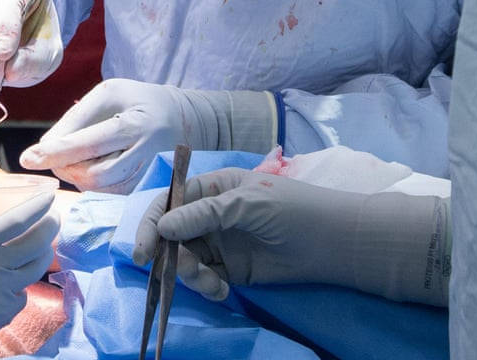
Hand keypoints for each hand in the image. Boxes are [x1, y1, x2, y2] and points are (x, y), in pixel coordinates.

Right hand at [0, 192, 58, 359]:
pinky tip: (15, 281)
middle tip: (53, 217)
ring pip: (35, 271)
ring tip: (42, 246)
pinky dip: (22, 285)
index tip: (48, 196)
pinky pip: (21, 296)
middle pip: (36, 244)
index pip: (16, 221)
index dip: (37, 206)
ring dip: (43, 255)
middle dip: (50, 226)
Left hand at [19, 79, 276, 193]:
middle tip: (47, 156)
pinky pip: (110, 193)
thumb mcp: (109, 93)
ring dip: (74, 176)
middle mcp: (146, 152)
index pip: (90, 143)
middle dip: (64, 167)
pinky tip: (88, 166)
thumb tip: (46, 146)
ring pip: (101, 188)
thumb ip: (78, 117)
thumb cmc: (137, 101)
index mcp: (135, 123)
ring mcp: (149, 176)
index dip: (56, 152)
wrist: (183, 120)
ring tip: (69, 157)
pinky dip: (90, 183)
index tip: (27, 157)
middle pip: (95, 174)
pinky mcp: (147, 190)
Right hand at [133, 167, 449, 305]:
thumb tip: (164, 228)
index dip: (154, 221)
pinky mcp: (232, 269)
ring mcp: (221, 242)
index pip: (172, 200)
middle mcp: (211, 213)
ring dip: (189, 271)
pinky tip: (220, 289)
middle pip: (173, 232)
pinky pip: (205, 277)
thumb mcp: (245, 204)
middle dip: (167, 251)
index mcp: (213, 187)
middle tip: (161, 270)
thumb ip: (204, 214)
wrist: (332, 243)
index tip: (144, 248)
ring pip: (187, 257)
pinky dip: (206, 285)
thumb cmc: (290, 209)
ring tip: (209, 282)